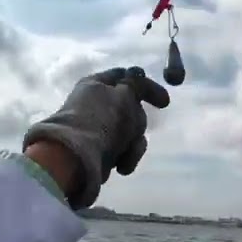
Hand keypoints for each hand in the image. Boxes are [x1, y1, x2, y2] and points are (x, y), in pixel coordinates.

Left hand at [22, 66, 169, 209]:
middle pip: (132, 109)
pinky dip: (125, 157)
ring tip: (125, 155)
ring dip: (133, 145)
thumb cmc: (103, 121)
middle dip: (137, 124)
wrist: (76, 159)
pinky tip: (121, 166)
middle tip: (133, 131)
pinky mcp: (98, 151)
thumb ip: (137, 84)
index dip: (147, 87)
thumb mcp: (125, 95)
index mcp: (97, 84)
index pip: (126, 77)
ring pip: (130, 133)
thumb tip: (137, 74)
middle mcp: (95, 104)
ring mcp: (96, 129)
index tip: (164, 103)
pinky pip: (122, 150)